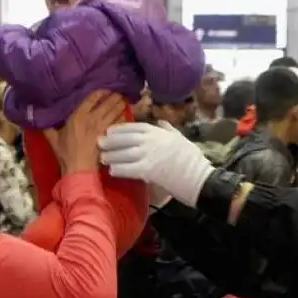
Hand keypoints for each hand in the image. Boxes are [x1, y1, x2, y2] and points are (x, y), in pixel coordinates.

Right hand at [43, 90, 125, 173]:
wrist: (79, 167)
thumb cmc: (65, 153)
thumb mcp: (53, 138)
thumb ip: (47, 126)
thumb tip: (38, 119)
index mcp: (78, 115)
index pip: (93, 97)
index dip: (101, 91)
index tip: (105, 88)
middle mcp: (92, 118)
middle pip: (108, 102)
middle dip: (115, 96)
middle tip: (119, 92)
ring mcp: (103, 127)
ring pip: (116, 111)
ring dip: (121, 104)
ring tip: (124, 100)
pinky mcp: (110, 136)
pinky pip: (120, 123)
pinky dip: (123, 118)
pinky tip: (125, 114)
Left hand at [99, 121, 214, 207]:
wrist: (198, 176)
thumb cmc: (191, 158)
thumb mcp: (180, 137)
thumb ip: (168, 128)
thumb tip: (160, 121)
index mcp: (158, 131)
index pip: (133, 127)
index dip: (119, 129)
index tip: (109, 131)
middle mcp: (150, 140)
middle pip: (125, 139)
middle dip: (111, 141)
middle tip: (99, 143)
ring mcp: (148, 155)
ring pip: (123, 153)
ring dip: (111, 156)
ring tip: (102, 158)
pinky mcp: (147, 170)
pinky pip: (128, 168)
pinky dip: (118, 169)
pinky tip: (112, 170)